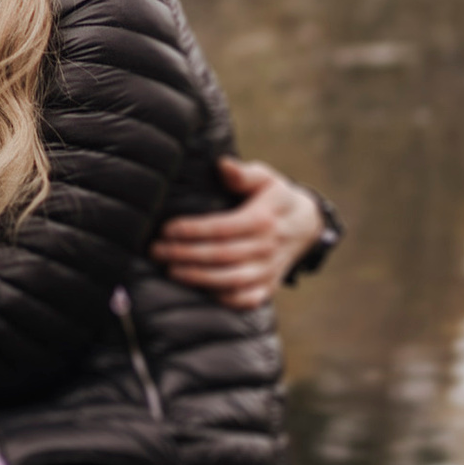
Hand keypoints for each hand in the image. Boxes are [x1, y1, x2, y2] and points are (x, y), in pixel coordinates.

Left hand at [152, 156, 322, 308]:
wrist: (307, 226)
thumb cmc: (275, 198)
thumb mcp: (265, 178)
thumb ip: (243, 173)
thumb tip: (222, 165)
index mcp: (263, 219)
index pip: (222, 227)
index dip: (192, 230)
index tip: (166, 229)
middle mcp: (267, 247)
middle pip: (221, 255)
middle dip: (185, 254)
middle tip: (156, 251)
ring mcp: (269, 271)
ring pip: (230, 280)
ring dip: (197, 277)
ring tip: (169, 270)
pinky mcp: (268, 288)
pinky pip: (244, 299)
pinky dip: (220, 298)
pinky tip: (196, 289)